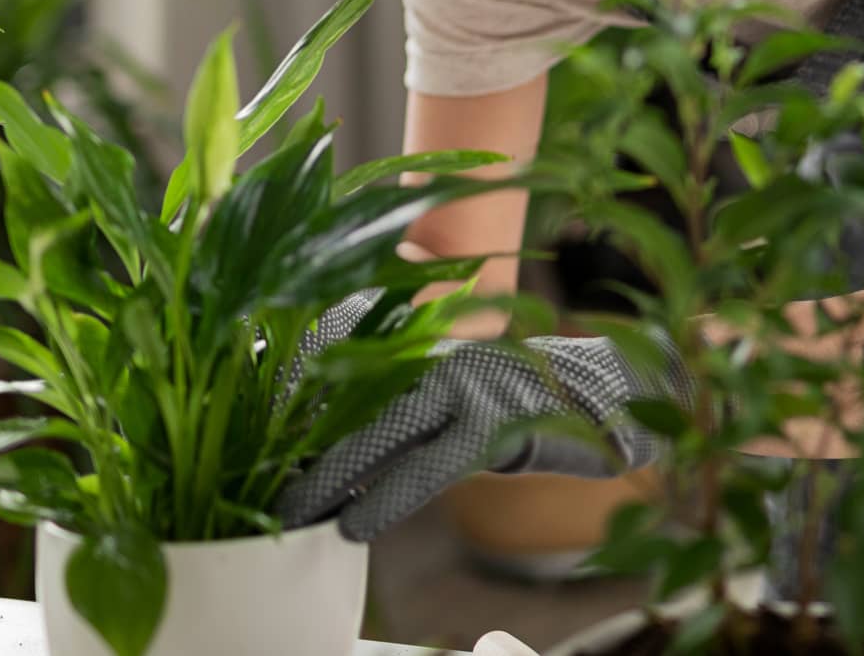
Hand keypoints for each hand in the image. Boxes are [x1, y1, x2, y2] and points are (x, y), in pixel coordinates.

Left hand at [274, 296, 692, 540]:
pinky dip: (385, 498)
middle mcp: (440, 350)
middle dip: (299, 437)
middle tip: (256, 478)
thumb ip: (403, 404)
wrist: (610, 396)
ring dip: (330, 474)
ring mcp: (469, 383)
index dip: (295, 390)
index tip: (253, 425)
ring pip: (379, 429)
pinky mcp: (494, 424)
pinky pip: (426, 467)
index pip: (344, 355)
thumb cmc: (521, 402)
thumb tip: (330, 439)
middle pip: (350, 392)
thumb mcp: (454, 395)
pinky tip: (354, 525)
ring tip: (292, 510)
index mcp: (427, 338)